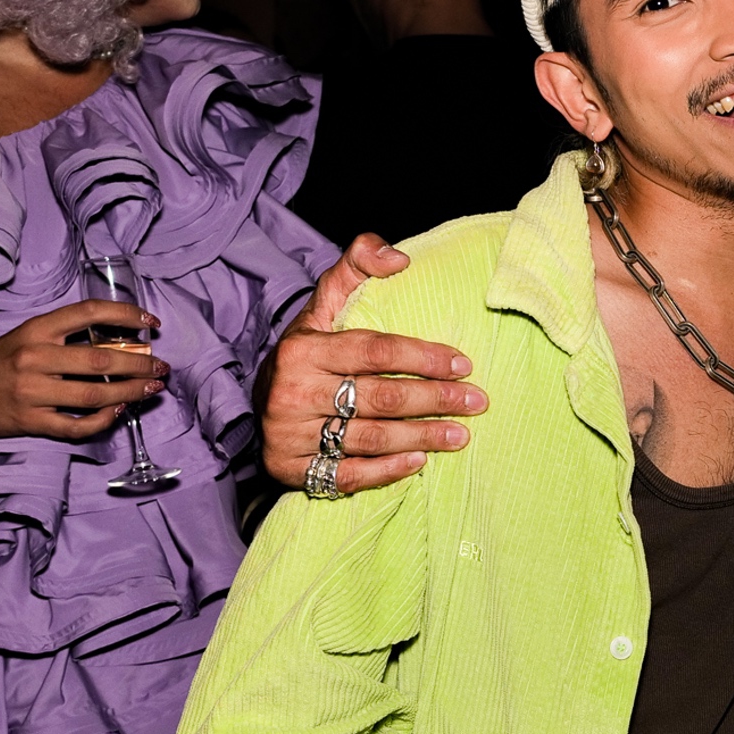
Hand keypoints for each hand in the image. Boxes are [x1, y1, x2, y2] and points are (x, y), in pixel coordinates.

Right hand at [0, 301, 168, 439]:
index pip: (89, 312)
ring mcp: (32, 392)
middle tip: (162, 367)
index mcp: (36, 328)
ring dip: (130, 393)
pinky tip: (118, 413)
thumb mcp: (27, 337)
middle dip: (139, 363)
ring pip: (94, 395)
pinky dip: (102, 421)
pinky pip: (75, 427)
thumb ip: (66, 338)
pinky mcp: (29, 421)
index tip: (152, 323)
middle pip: (100, 359)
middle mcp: (35, 357)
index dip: (126, 314)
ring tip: (151, 389)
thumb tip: (121, 343)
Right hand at [258, 234, 485, 493]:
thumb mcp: (322, 304)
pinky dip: (387, 470)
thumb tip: (399, 258)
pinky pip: (347, 475)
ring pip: (371, 437)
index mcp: (303, 349)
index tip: (463, 364)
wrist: (258, 402)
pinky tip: (419, 461)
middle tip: (476, 402)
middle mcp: (294, 392)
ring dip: (422, 436)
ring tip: (461, 434)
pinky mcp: (290, 469)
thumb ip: (356, 266)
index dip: (423, 357)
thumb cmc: (306, 351)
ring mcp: (290, 434)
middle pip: (380, 397)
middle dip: (435, 400)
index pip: (374, 351)